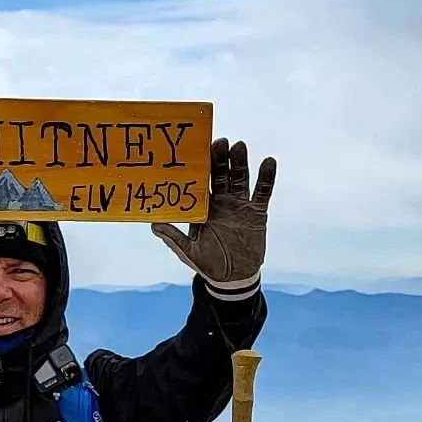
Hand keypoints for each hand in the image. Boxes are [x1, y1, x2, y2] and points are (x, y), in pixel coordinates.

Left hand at [151, 137, 275, 286]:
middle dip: (220, 158)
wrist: (233, 279)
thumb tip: (153, 225)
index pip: (201, 181)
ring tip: (239, 147)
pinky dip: (267, 177)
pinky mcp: (257, 212)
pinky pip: (263, 192)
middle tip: (219, 142)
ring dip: (240, 162)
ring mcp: (240, 205)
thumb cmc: (208, 264)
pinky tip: (268, 162)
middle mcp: (221, 201)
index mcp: (204, 207)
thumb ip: (174, 238)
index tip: (197, 150)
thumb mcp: (189, 252)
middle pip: (221, 174)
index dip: (200, 166)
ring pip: (240, 178)